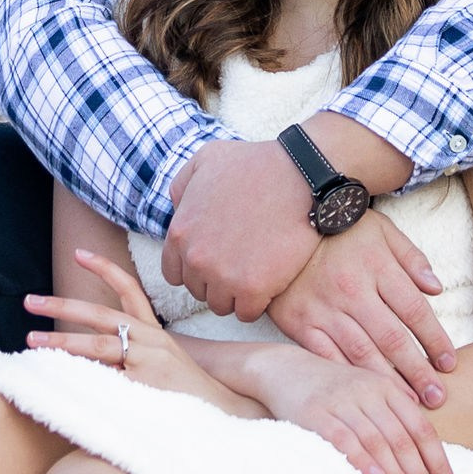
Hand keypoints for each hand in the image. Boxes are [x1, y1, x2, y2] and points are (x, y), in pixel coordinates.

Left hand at [23, 249, 196, 389]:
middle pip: (101, 316)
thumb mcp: (160, 363)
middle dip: (62, 307)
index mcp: (154, 332)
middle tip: (29, 302)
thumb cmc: (185, 393)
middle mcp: (151, 341)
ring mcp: (148, 364)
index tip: (79, 253)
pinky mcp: (145, 389)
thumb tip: (83, 354)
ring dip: (62, 343)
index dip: (104, 268)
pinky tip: (59, 381)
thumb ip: (128, 354)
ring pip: (98, 347)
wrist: (222, 414)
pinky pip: (105, 382)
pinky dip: (82, 380)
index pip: (130, 290)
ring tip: (33, 342)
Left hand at [160, 139, 320, 317]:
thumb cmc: (254, 164)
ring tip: (254, 274)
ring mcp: (223, 276)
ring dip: (235, 295)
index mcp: (180, 232)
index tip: (215, 260)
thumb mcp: (205, 160)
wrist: (299, 176)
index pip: (174, 273)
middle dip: (215, 281)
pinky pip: (247, 313)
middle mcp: (196, 258)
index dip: (195, 268)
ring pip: (221, 305)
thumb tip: (178, 206)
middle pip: (198, 290)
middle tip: (239, 264)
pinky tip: (268, 283)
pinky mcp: (253, 289)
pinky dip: (257, 303)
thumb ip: (182, 186)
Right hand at [253, 348, 460, 473]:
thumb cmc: (330, 387)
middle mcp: (369, 393)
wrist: (282, 367)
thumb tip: (428, 447)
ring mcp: (342, 402)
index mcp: (387, 389)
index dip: (439, 463)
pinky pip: (343, 438)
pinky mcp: (315, 413)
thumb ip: (395, 412)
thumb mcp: (367, 390)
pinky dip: (361, 460)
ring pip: (378, 443)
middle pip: (403, 441)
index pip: (422, 430)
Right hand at [266, 209, 458, 395]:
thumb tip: (436, 288)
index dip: (435, 340)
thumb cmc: (339, 228)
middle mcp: (352, 290)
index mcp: (376, 266)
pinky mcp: (300, 323)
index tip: (449, 363)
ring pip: (362, 353)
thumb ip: (411, 258)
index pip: (414, 310)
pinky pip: (326, 356)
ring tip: (408, 403)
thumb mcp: (380, 229)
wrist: (280, 225)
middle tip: (437, 396)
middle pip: (392, 338)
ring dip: (388, 382)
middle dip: (417, 371)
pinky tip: (364, 394)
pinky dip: (347, 377)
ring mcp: (324, 309)